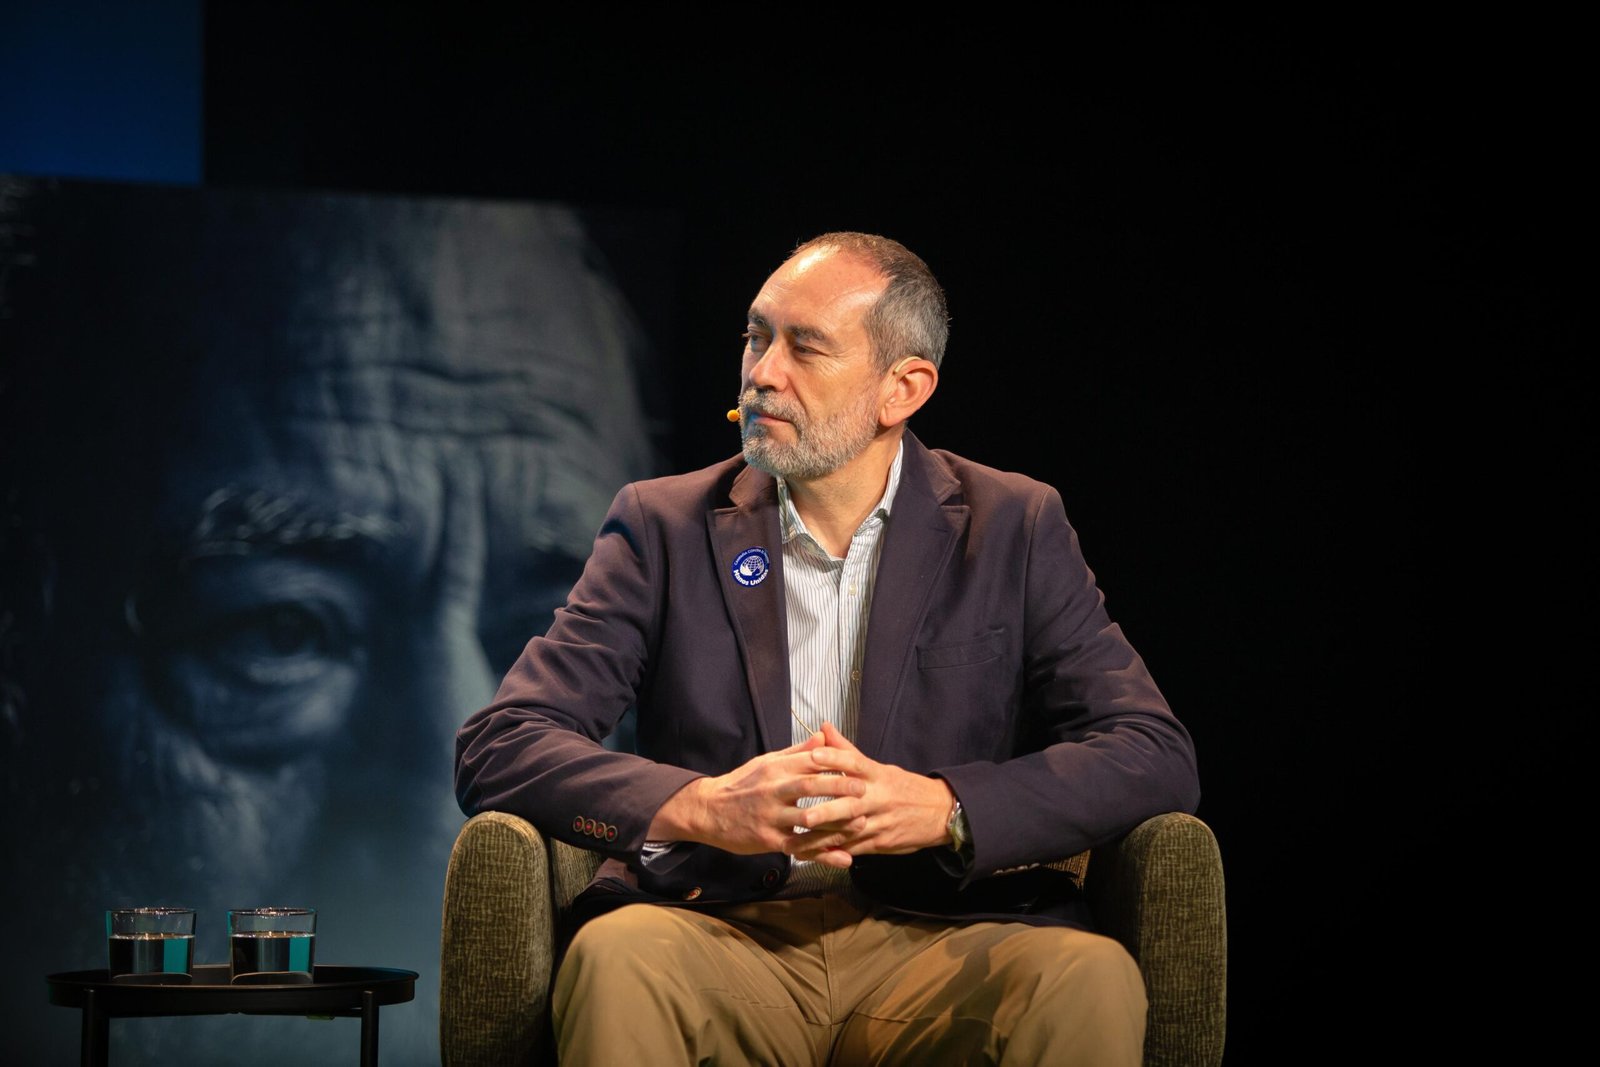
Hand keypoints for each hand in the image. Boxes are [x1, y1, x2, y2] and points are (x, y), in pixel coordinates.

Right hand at [647, 729, 866, 855]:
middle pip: (812, 787)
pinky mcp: (768, 839)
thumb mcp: (767, 762)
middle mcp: (774, 790)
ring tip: (861, 823)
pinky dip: (823, 854)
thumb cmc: (742, 784)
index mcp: (776, 768)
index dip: (836, 763)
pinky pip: (800, 847)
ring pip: (808, 820)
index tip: (859, 766)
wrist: (709, 810)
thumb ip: (797, 752)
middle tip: (865, 791)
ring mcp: (771, 816)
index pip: (810, 761)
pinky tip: (842, 858)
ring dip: (836, 823)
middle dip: (841, 788)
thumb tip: (824, 735)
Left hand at [787, 722, 954, 868]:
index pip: (855, 763)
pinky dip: (833, 853)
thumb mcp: (880, 768)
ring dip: (820, 840)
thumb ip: (847, 751)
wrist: (940, 812)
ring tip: (794, 843)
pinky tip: (813, 856)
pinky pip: (853, 849)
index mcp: (878, 775)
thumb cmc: (904, 787)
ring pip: (848, 832)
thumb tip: (823, 727)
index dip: (835, 758)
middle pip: (850, 805)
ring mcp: (880, 823)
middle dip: (826, 812)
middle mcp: (878, 798)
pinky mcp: (881, 843)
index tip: (813, 756)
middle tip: (802, 815)